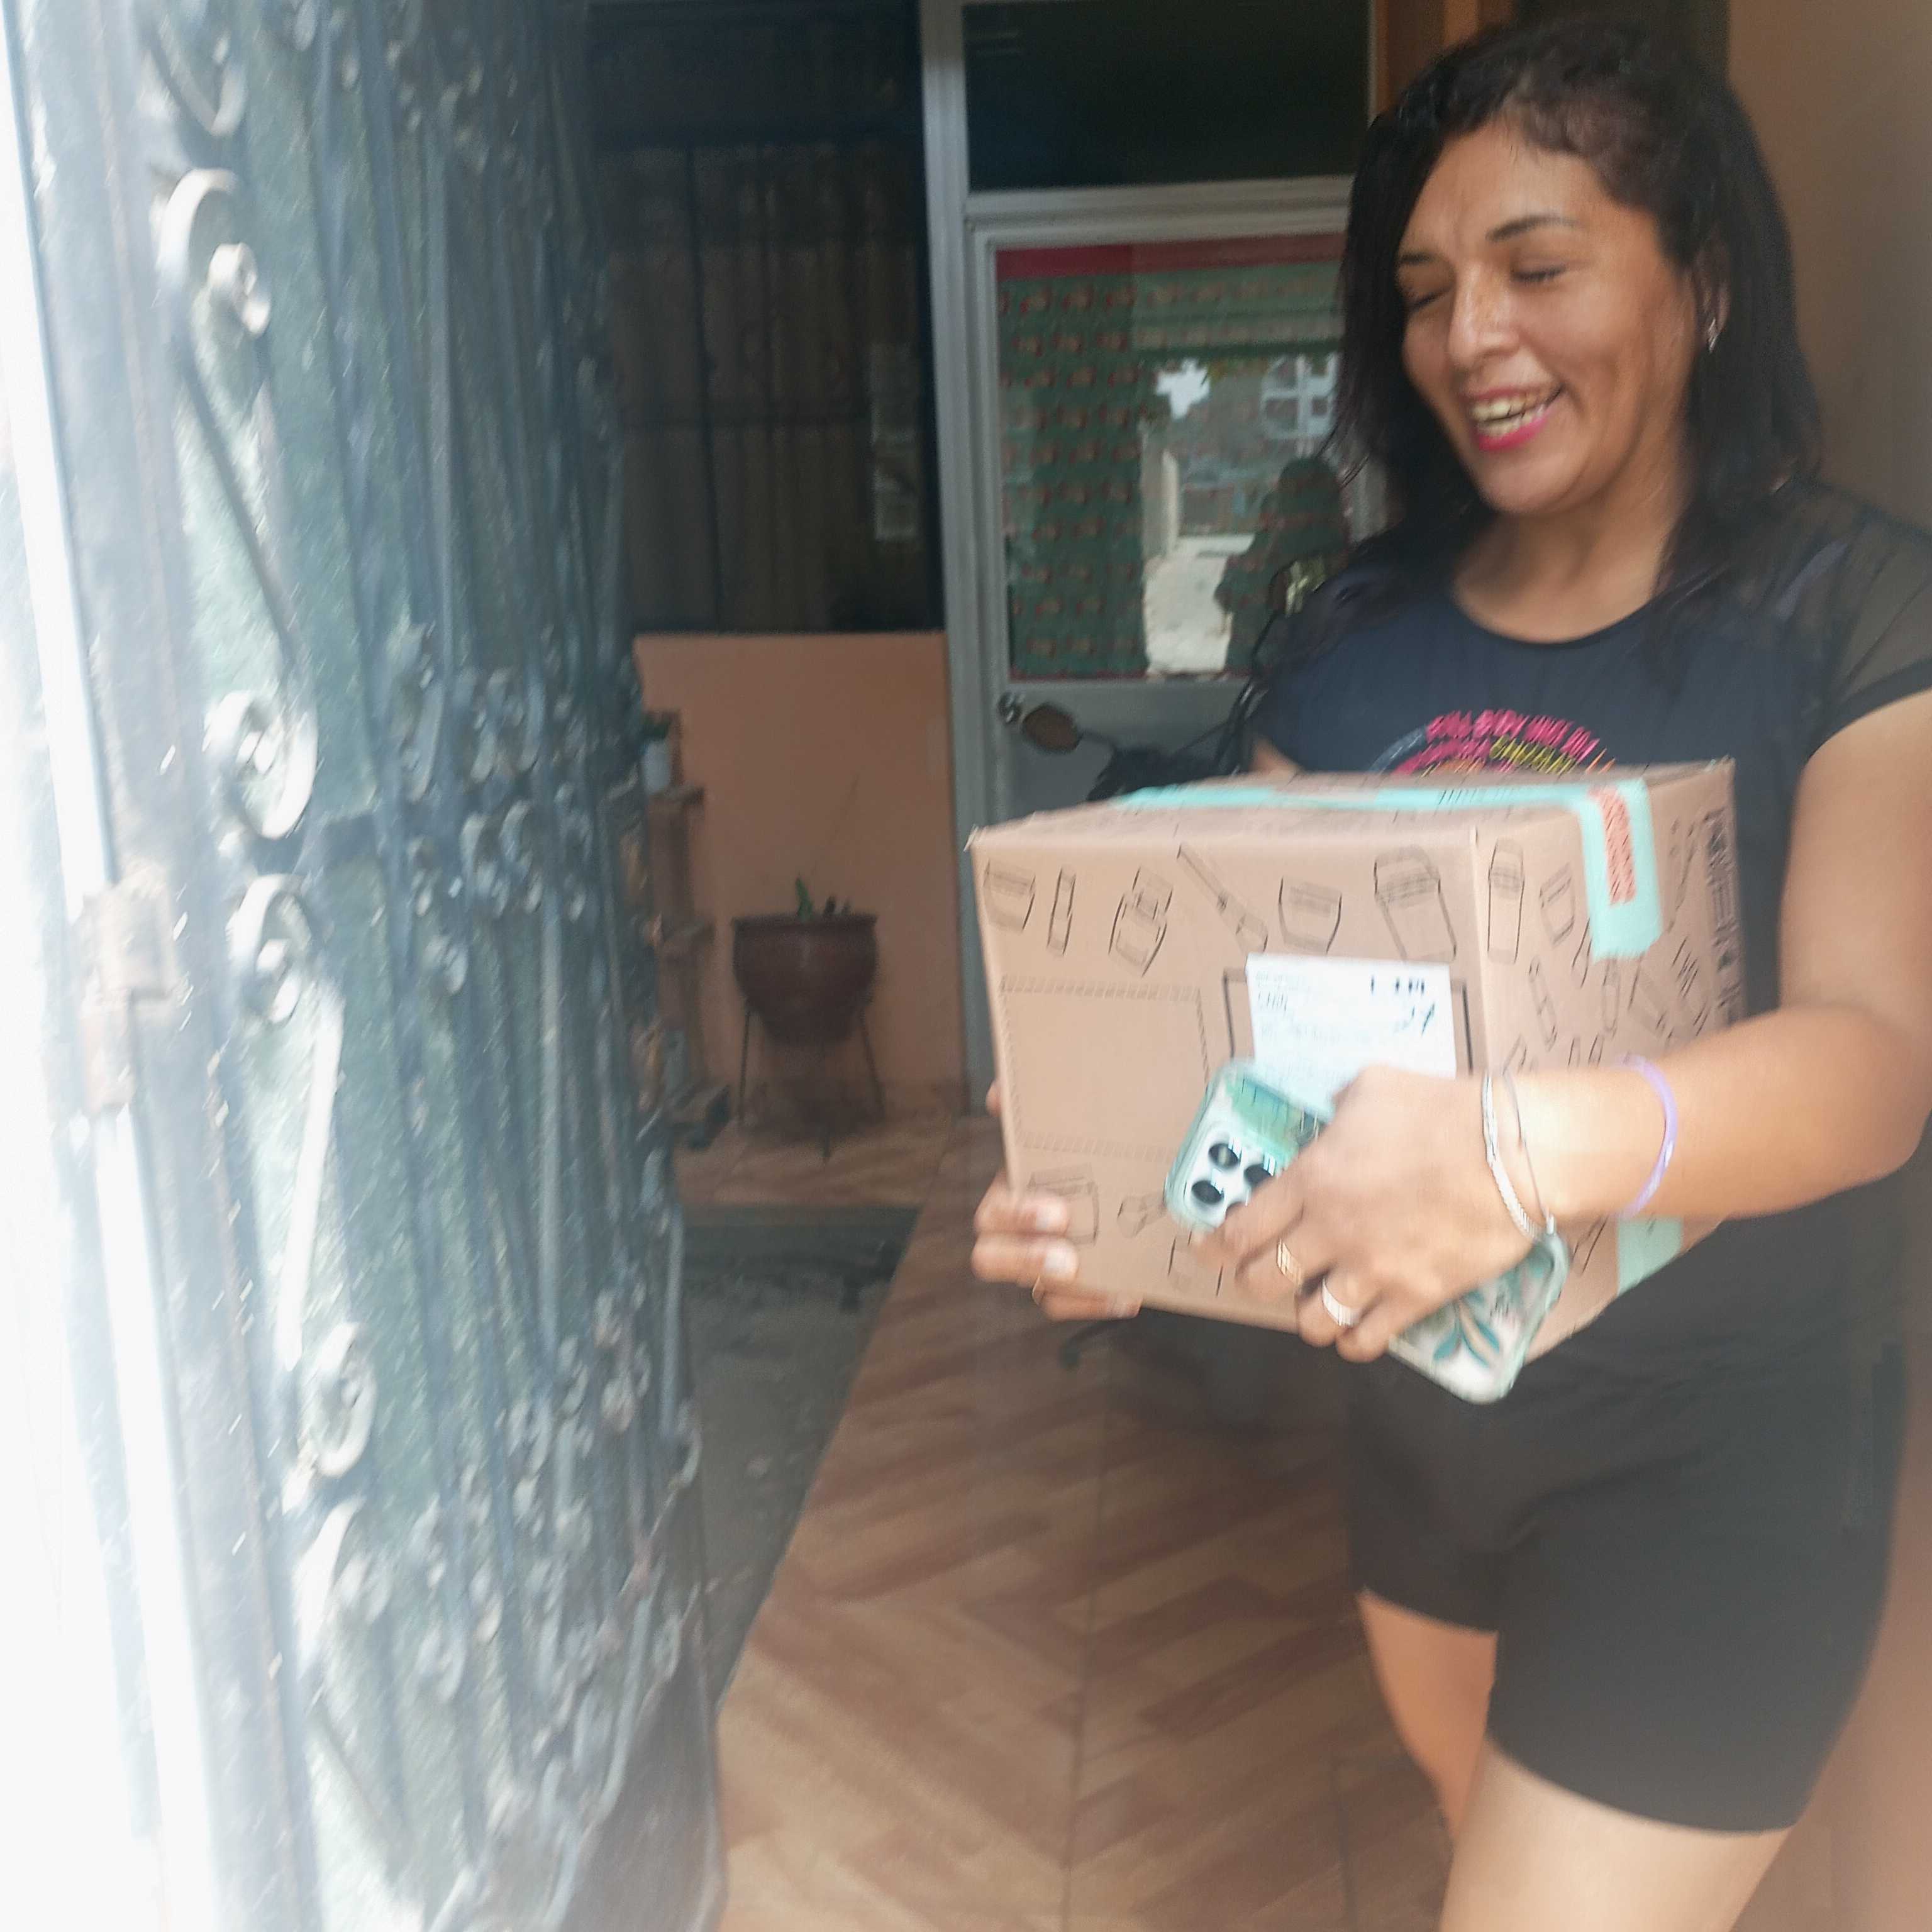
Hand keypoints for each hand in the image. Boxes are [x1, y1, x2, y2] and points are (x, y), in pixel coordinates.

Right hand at [969, 1085, 1140, 1322]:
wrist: (1131, 1175)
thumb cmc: (1083, 1147)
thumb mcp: (1062, 1122)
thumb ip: (1027, 1101)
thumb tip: (999, 1092)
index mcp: (1013, 1193)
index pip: (992, 1215)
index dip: (1017, 1216)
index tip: (1057, 1213)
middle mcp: (1020, 1234)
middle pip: (993, 1259)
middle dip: (1026, 1258)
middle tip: (1065, 1256)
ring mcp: (1045, 1264)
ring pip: (1037, 1290)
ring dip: (1068, 1290)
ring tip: (1107, 1283)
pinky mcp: (1075, 1287)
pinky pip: (1072, 1306)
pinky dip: (1097, 1302)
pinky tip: (1128, 1293)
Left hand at [1193, 1067, 1533, 1361]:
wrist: (1511, 1152)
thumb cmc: (1441, 1110)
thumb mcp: (1373, 1087)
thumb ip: (1338, 1107)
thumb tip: (1331, 1116)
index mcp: (1311, 1179)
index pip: (1242, 1227)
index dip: (1216, 1247)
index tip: (1207, 1252)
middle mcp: (1329, 1231)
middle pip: (1264, 1279)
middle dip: (1253, 1281)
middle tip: (1261, 1276)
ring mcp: (1370, 1270)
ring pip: (1310, 1321)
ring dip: (1305, 1316)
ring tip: (1313, 1306)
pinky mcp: (1414, 1298)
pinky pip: (1367, 1340)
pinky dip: (1354, 1342)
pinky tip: (1355, 1332)